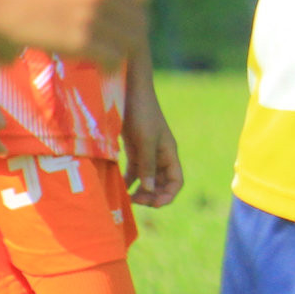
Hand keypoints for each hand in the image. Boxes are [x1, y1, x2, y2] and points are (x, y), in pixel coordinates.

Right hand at [0, 0, 148, 69]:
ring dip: (123, 54)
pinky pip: (114, 58)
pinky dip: (111, 67)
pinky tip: (102, 71)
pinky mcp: (81, 40)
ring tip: (110, 61)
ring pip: (131, 41)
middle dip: (131, 37)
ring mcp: (91, 15)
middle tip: (118, 48)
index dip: (137, 11)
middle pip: (140, 21)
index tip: (126, 24)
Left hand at [121, 64, 183, 207]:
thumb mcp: (146, 140)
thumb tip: (149, 189)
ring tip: (127, 198)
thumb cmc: (142, 113)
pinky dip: (128, 180)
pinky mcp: (133, 148)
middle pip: (162, 184)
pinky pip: (134, 170)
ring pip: (147, 179)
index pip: (176, 181)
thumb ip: (147, 165)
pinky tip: (118, 186)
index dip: (167, 195)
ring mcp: (147, 152)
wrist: (130, 90)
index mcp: (169, 153)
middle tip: (135, 201)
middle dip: (152, 195)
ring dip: (140, 190)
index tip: (152, 203)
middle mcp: (160, 155)